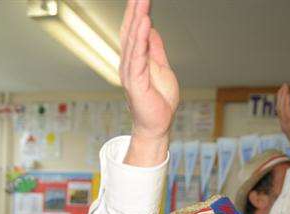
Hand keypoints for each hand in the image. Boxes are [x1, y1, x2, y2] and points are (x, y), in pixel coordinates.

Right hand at [120, 0, 178, 165]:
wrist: (157, 125)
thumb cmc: (158, 100)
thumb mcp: (161, 66)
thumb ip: (155, 48)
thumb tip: (151, 29)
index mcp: (134, 58)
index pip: (133, 29)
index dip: (135, 10)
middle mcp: (128, 63)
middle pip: (130, 30)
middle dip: (134, 9)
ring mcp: (130, 72)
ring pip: (133, 40)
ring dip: (137, 18)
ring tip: (141, 0)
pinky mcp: (136, 82)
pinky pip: (138, 57)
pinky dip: (140, 39)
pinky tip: (143, 23)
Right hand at [276, 84, 289, 168]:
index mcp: (284, 122)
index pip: (281, 109)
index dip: (282, 99)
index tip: (284, 90)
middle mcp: (283, 123)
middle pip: (279, 107)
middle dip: (281, 96)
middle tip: (283, 86)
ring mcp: (285, 124)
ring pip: (281, 108)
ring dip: (283, 97)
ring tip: (285, 88)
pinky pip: (286, 111)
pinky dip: (286, 103)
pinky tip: (288, 96)